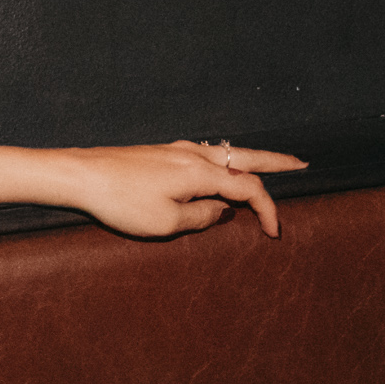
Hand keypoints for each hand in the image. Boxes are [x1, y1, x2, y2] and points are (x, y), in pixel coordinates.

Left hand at [59, 141, 305, 238]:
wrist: (81, 175)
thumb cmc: (120, 201)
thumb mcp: (165, 223)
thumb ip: (201, 218)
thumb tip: (221, 212)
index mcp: (202, 173)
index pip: (250, 189)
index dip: (268, 210)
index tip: (275, 232)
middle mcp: (195, 155)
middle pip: (247, 157)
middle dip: (277, 163)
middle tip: (302, 165)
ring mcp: (178, 151)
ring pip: (227, 153)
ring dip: (252, 160)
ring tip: (270, 164)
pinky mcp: (162, 153)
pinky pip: (205, 155)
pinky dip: (225, 160)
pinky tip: (223, 166)